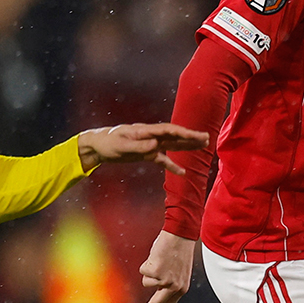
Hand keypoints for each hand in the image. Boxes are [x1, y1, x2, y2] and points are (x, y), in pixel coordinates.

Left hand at [76, 123, 208, 174]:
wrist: (96, 147)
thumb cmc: (107, 144)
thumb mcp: (120, 146)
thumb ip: (138, 146)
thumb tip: (156, 146)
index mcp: (145, 131)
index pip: (168, 130)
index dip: (183, 133)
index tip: (196, 136)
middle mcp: (150, 136)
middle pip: (174, 136)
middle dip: (190, 137)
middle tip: (207, 138)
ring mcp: (149, 145)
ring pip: (171, 145)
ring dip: (186, 146)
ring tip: (202, 146)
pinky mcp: (146, 154)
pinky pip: (162, 160)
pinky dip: (172, 165)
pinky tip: (182, 172)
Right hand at [133, 230, 196, 302]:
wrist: (180, 234)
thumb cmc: (177, 250)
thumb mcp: (177, 272)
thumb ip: (168, 284)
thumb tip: (155, 292)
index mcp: (181, 288)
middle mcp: (174, 287)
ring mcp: (164, 280)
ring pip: (146, 281)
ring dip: (149, 270)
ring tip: (160, 260)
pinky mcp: (156, 271)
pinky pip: (143, 270)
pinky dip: (147, 262)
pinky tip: (157, 255)